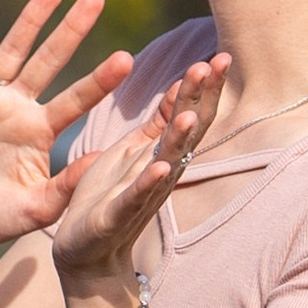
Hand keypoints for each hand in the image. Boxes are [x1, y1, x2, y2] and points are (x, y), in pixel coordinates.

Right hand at [0, 0, 135, 263]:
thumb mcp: (36, 208)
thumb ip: (66, 187)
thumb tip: (103, 160)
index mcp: (40, 131)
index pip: (77, 98)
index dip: (100, 79)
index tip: (128, 59)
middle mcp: (16, 108)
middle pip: (48, 61)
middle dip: (71, 30)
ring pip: (10, 51)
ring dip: (30, 21)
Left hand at [47, 55, 230, 292]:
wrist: (86, 251)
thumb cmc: (109, 195)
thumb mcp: (136, 150)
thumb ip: (161, 122)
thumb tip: (183, 85)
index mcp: (161, 152)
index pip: (190, 113)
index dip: (205, 87)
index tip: (221, 56)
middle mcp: (160, 171)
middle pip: (186, 130)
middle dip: (201, 98)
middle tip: (216, 65)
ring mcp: (141, 194)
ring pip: (166, 161)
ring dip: (180, 138)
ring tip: (191, 113)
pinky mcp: (115, 216)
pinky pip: (134, 197)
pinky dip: (148, 182)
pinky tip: (161, 167)